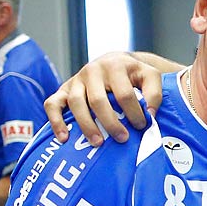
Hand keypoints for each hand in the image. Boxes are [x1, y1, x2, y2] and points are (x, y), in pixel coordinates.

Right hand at [44, 53, 162, 145]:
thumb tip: (150, 115)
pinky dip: (56, 121)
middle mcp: (92, 71)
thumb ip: (154, 94)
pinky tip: (64, 138)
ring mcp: (75, 80)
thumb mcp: (150, 77)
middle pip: (98, 100)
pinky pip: (52, 104)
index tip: (141, 127)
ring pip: (75, 103)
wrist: (114, 62)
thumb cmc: (133, 74)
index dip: (134, 113)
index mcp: (115, 66)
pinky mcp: (63, 89)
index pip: (124, 94)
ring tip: (98, 143)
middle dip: (110, 122)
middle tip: (122, 139)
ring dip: (86, 125)